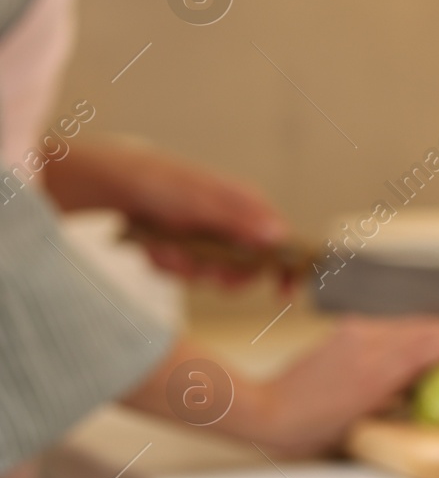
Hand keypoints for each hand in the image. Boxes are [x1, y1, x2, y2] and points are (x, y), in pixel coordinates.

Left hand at [44, 139, 290, 285]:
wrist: (114, 184)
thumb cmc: (164, 183)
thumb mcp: (204, 203)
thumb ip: (241, 221)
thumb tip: (279, 236)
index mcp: (247, 208)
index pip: (281, 242)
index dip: (285, 269)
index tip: (282, 294)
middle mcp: (231, 225)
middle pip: (247, 267)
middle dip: (224, 275)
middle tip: (211, 274)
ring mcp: (207, 238)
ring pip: (211, 274)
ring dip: (187, 269)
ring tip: (167, 249)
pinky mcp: (183, 247)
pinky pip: (184, 272)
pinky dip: (168, 265)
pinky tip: (155, 248)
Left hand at [124, 317, 438, 456]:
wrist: (263, 410)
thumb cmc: (308, 430)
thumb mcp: (357, 426)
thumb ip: (390, 403)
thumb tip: (414, 392)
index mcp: (377, 373)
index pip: (429, 347)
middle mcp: (369, 346)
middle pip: (421, 329)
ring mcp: (355, 335)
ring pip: (404, 324)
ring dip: (430, 328)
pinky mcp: (344, 332)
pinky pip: (385, 326)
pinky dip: (406, 330)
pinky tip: (411, 337)